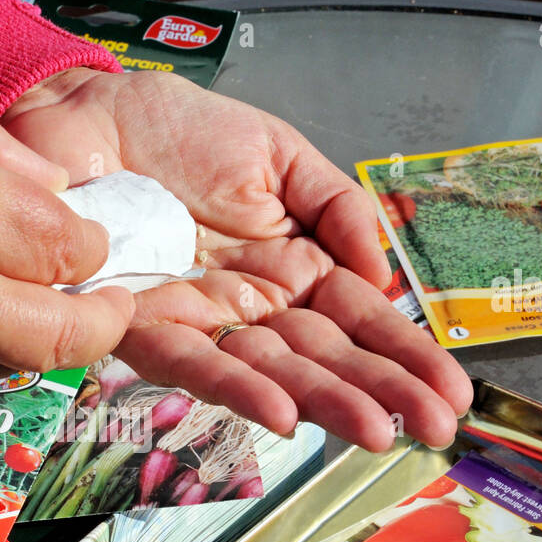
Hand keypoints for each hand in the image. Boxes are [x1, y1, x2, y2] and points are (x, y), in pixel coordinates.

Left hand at [2, 70, 471, 450]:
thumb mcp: (282, 158)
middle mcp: (250, 307)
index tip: (450, 393)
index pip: (357, 321)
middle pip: (324, 358)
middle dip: (381, 393)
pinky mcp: (139, 324)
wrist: (90, 111)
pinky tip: (284, 412)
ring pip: (269, 372)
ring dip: (324, 403)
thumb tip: (382, 275)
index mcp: (290, 269)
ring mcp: (200, 321)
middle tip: (434, 429)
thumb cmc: (177, 132)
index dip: (403, 356)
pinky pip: (193, 360)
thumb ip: (339, 210)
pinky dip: (236, 388)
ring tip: (376, 430)